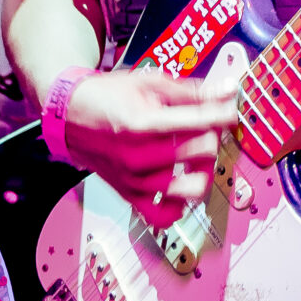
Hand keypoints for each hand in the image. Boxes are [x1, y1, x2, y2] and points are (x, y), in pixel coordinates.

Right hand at [59, 65, 230, 221]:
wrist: (70, 117)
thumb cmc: (107, 97)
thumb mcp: (149, 83)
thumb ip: (191, 91)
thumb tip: (225, 90)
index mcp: (143, 123)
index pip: (201, 121)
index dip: (224, 112)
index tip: (229, 108)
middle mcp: (139, 156)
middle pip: (203, 151)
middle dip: (213, 134)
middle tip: (210, 125)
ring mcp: (135, 181)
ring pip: (193, 187)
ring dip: (203, 169)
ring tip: (199, 156)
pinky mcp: (130, 196)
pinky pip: (165, 216)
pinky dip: (179, 205)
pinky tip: (181, 184)